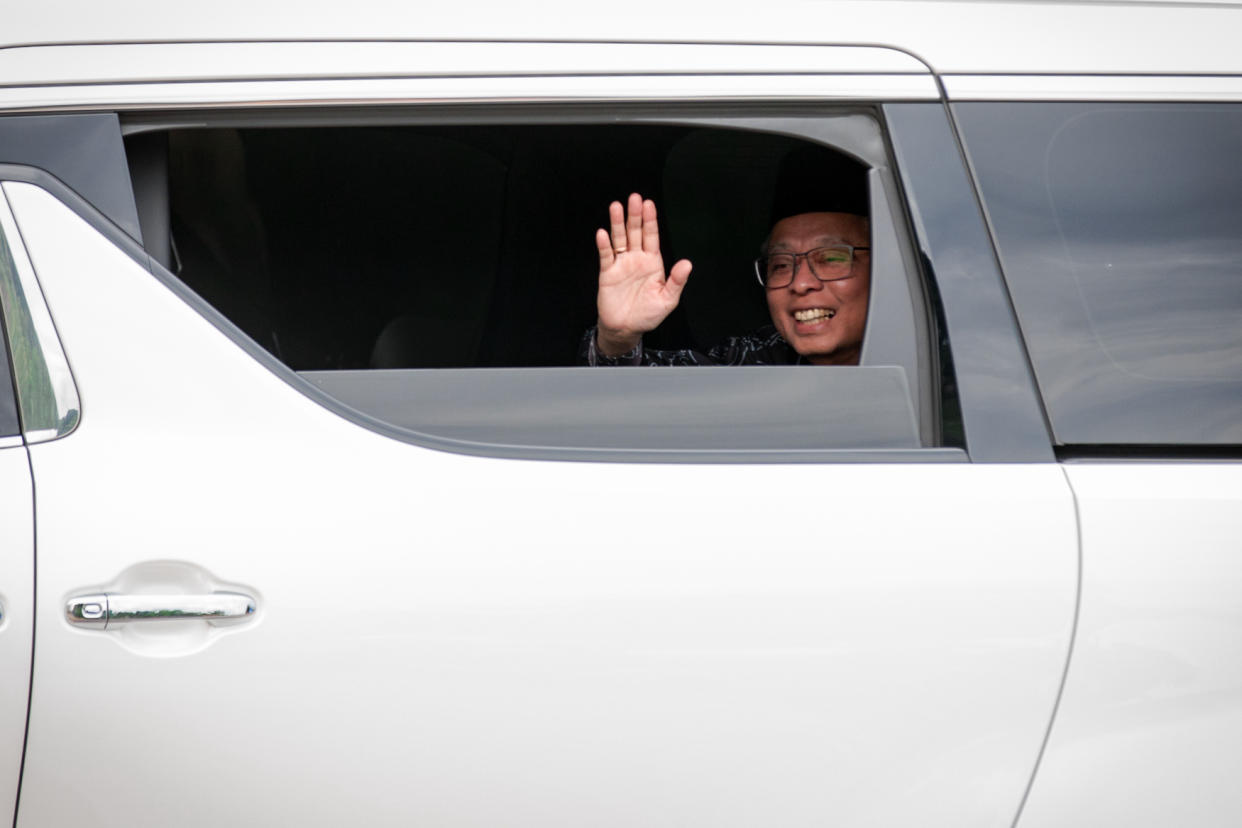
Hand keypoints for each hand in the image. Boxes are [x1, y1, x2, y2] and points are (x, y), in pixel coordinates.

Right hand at [594, 193, 692, 355]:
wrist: (626, 328)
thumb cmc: (648, 315)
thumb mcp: (667, 300)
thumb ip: (676, 281)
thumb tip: (687, 264)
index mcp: (653, 262)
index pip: (652, 236)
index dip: (650, 220)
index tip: (649, 204)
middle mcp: (637, 259)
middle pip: (635, 232)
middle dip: (635, 215)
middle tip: (634, 198)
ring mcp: (622, 264)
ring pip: (619, 239)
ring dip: (617, 223)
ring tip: (616, 206)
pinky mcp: (608, 273)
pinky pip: (606, 256)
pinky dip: (604, 245)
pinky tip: (603, 234)